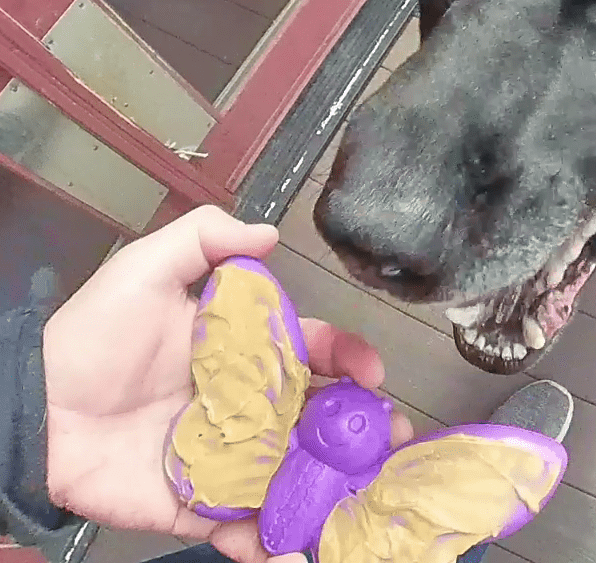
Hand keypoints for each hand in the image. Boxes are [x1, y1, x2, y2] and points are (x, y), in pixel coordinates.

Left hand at [43, 206, 412, 562]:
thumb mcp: (146, 269)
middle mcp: (248, 402)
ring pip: (297, 468)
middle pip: (318, 413)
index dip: (348, 356)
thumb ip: (205, 238)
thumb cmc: (93, 337)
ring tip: (366, 496)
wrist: (38, 411)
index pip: (313, 349)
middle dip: (360, 425)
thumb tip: (269, 233)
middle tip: (389, 439)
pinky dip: (276, 542)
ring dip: (336, 483)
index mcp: (244, 350)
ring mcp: (229, 456)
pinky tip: (302, 547)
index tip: (370, 371)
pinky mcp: (202, 504)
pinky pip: (248, 525)